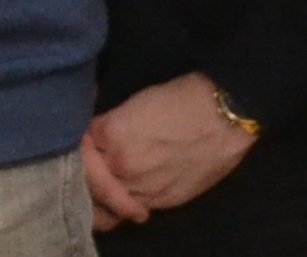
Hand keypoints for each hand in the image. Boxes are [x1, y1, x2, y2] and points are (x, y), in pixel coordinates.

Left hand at [85, 73, 254, 216]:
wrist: (226, 117)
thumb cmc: (184, 98)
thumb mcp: (138, 102)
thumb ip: (112, 124)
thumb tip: (97, 134)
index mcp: (112, 134)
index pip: (80, 144)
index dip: (84, 140)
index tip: (89, 138)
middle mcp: (121, 165)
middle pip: (88, 175)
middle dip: (89, 168)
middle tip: (93, 164)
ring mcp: (141, 187)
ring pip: (108, 198)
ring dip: (105, 190)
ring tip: (110, 180)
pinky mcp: (162, 201)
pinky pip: (133, 208)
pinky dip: (127, 202)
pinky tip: (130, 192)